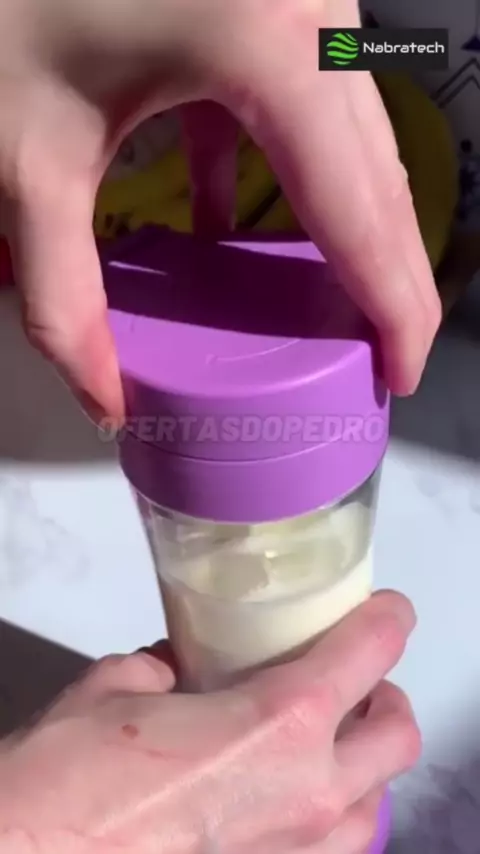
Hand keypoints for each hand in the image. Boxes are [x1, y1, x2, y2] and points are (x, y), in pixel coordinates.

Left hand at [0, 0, 439, 421]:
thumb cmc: (6, 4)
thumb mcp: (27, 160)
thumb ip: (63, 292)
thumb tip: (104, 400)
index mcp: (267, 43)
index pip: (358, 207)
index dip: (392, 304)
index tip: (402, 376)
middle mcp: (309, 11)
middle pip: (379, 175)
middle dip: (393, 277)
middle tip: (389, 358)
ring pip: (356, 139)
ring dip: (353, 228)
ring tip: (343, 308)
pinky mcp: (268, 2)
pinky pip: (301, 103)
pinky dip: (283, 169)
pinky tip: (226, 222)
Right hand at [0, 591, 419, 853]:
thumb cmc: (69, 778)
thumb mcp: (115, 687)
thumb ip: (159, 670)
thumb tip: (173, 673)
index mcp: (277, 724)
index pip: (368, 656)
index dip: (387, 621)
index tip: (389, 609)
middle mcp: (305, 792)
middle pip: (396, 736)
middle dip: (386, 697)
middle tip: (357, 678)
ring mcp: (294, 852)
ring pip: (376, 801)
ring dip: (365, 761)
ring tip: (331, 737)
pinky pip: (333, 847)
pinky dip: (333, 812)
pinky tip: (291, 793)